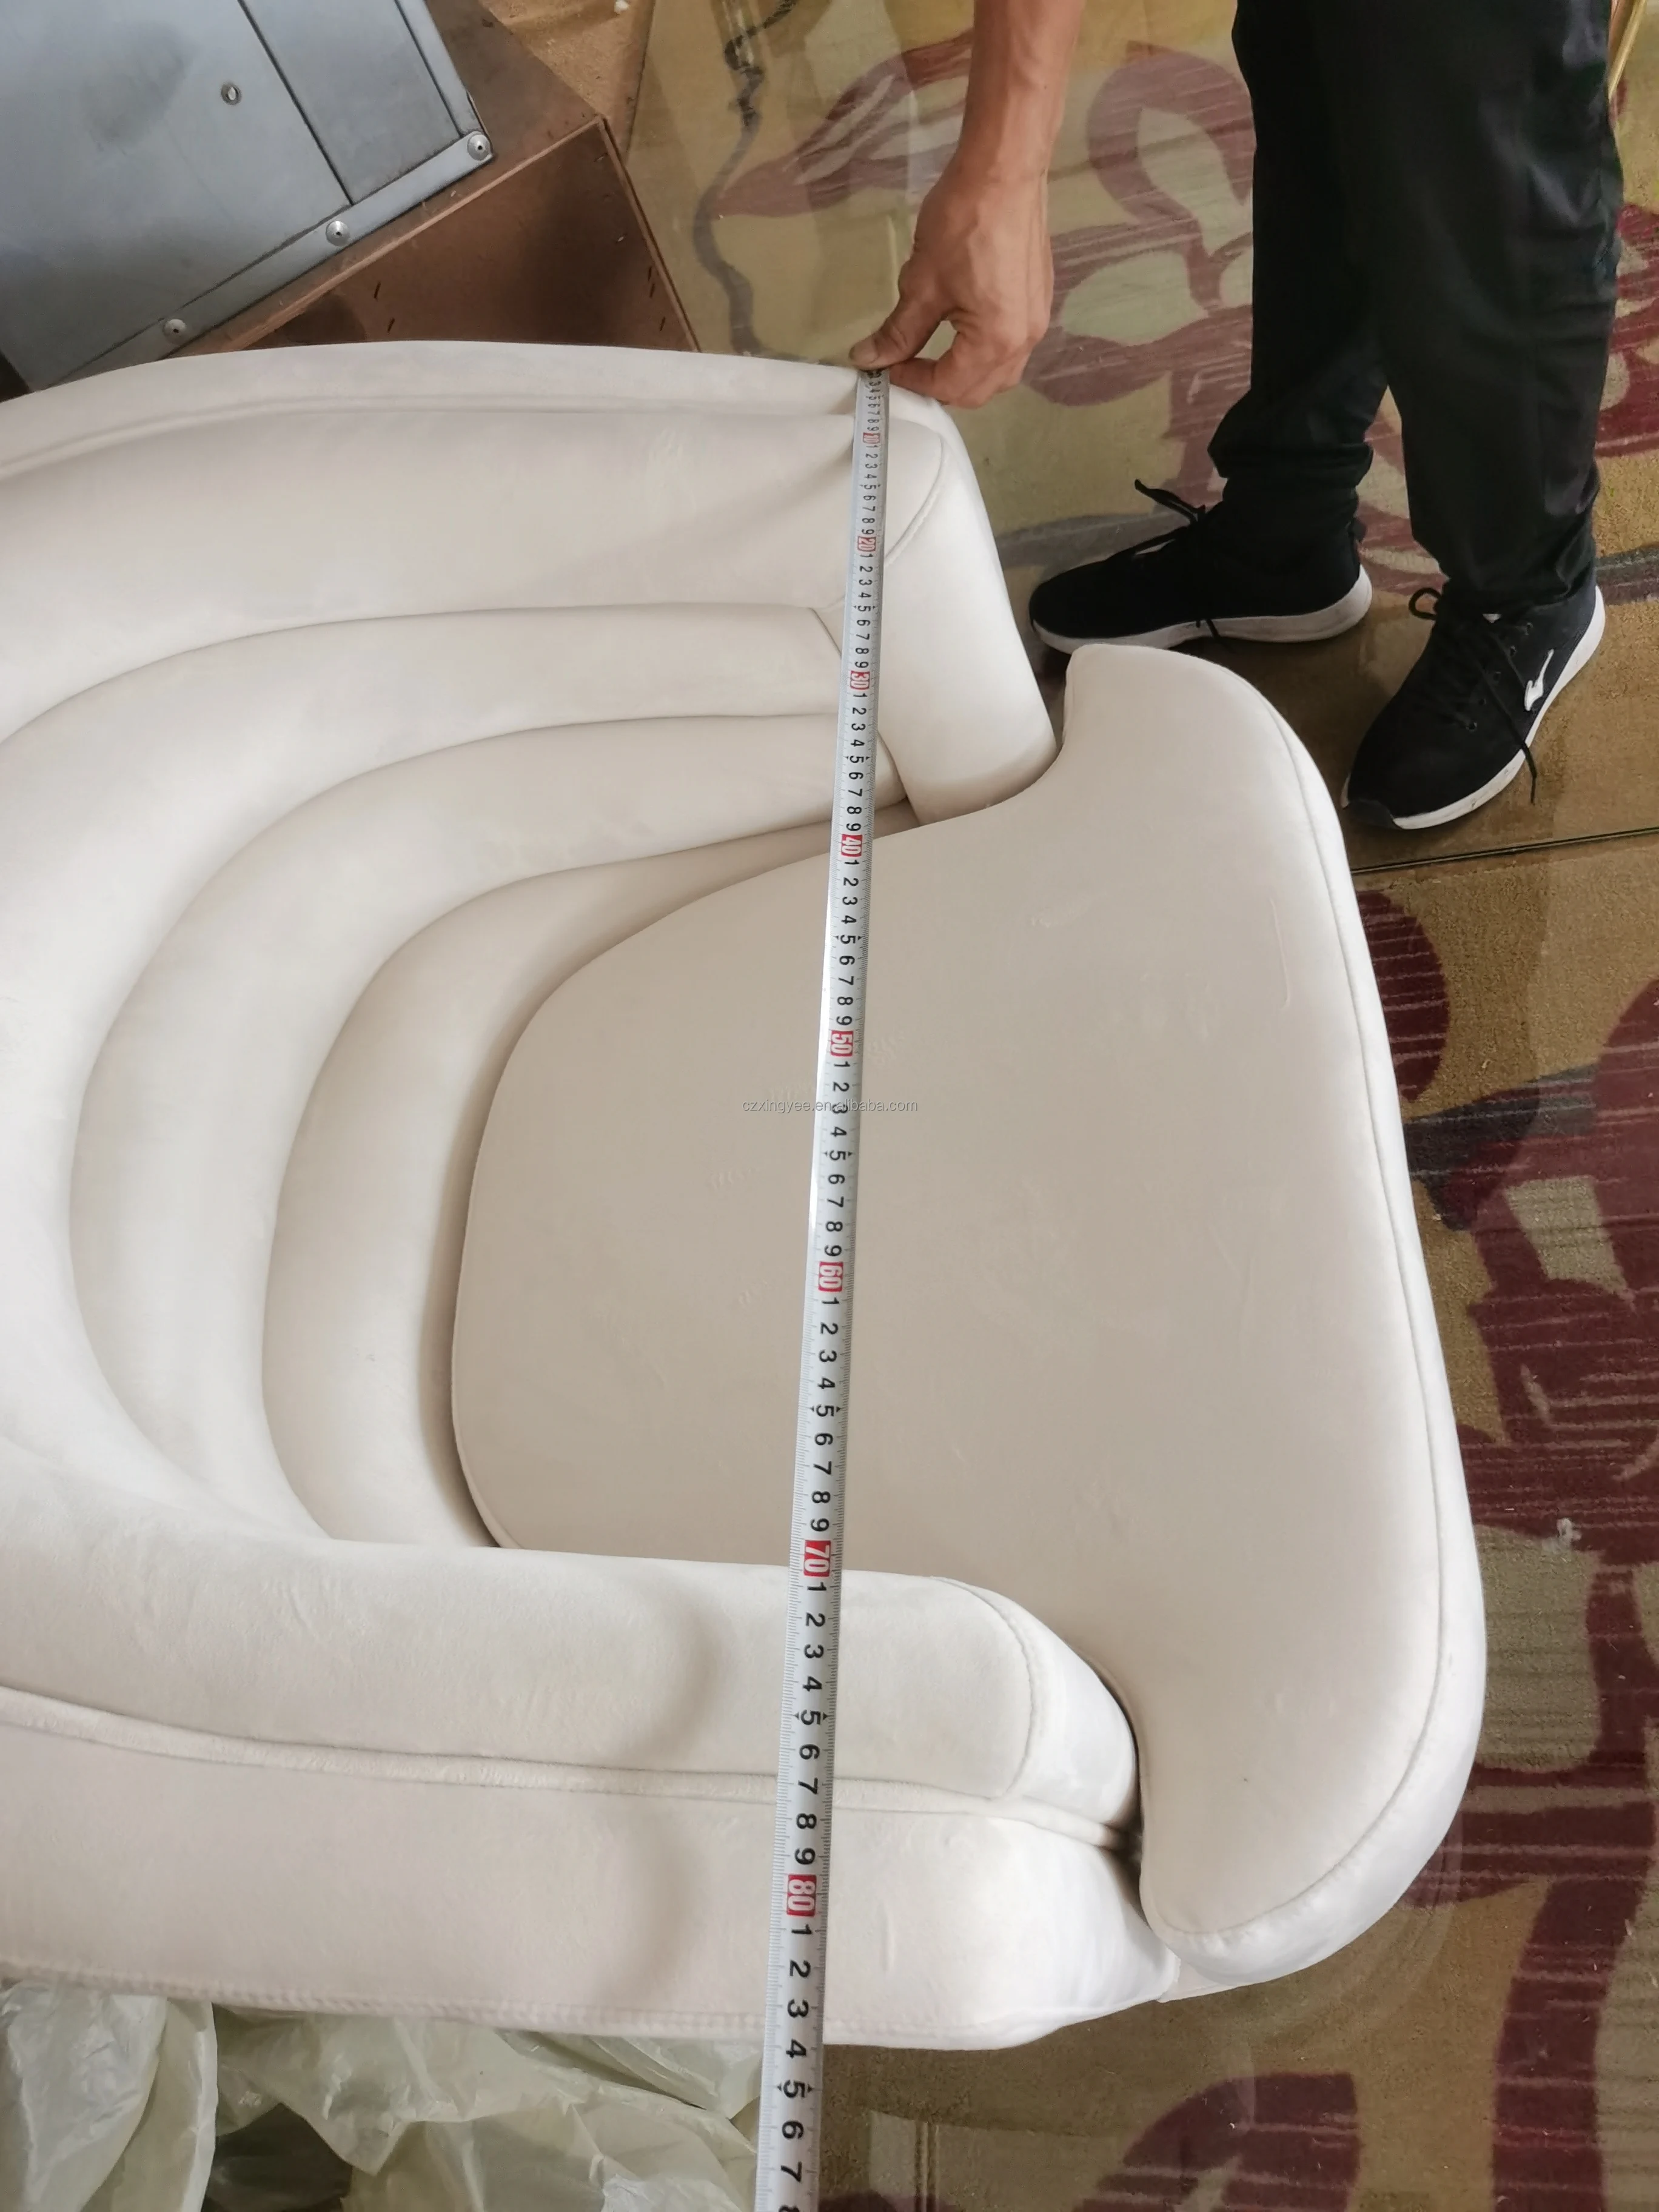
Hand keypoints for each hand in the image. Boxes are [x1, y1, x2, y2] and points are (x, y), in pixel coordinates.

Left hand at [850, 162, 1052, 408]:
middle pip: (978, 390)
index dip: (912, 382)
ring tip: (931, 354)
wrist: (1005, 170)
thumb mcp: (922, 283)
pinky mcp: (1038, 301)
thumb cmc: (962, 223)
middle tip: (905, 365)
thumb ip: (898, 331)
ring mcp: (1036, 321)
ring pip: (998, 373)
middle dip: (940, 385)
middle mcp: (1024, 341)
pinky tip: (961, 332)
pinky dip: (983, 353)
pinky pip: (1011, 347)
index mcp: (996, 342)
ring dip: (964, 374)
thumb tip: (868, 359)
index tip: (885, 367)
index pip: (949, 386)